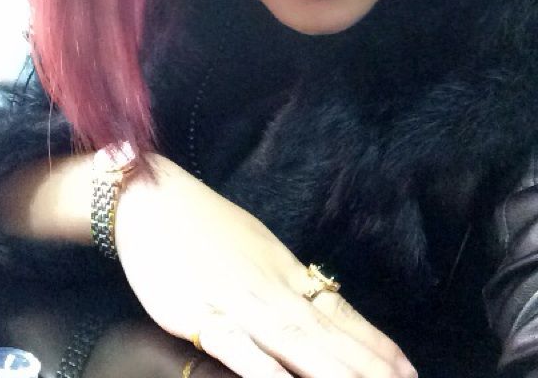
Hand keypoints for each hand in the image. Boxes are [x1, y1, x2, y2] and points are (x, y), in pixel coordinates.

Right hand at [115, 154, 416, 377]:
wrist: (151, 198)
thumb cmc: (197, 220)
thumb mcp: (248, 241)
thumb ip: (275, 274)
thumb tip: (305, 293)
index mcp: (280, 268)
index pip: (336, 309)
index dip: (372, 341)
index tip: (407, 367)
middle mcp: (269, 286)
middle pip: (328, 332)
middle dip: (370, 366)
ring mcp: (237, 301)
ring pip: (297, 343)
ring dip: (339, 371)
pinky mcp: (199, 314)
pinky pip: (239, 350)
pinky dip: (269, 373)